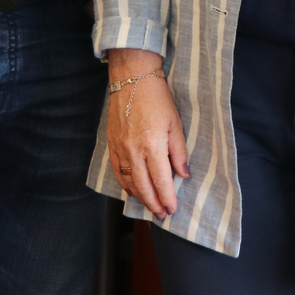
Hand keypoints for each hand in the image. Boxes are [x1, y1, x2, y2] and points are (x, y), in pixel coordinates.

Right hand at [105, 50, 188, 219]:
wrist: (132, 79)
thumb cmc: (158, 99)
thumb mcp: (175, 123)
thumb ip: (178, 151)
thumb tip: (183, 174)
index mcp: (152, 145)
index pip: (160, 180)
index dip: (167, 198)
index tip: (172, 210)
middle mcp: (134, 151)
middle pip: (143, 186)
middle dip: (153, 203)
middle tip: (162, 215)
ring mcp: (120, 148)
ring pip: (129, 182)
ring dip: (139, 197)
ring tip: (150, 206)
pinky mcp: (111, 144)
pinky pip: (118, 171)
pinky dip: (125, 184)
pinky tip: (132, 190)